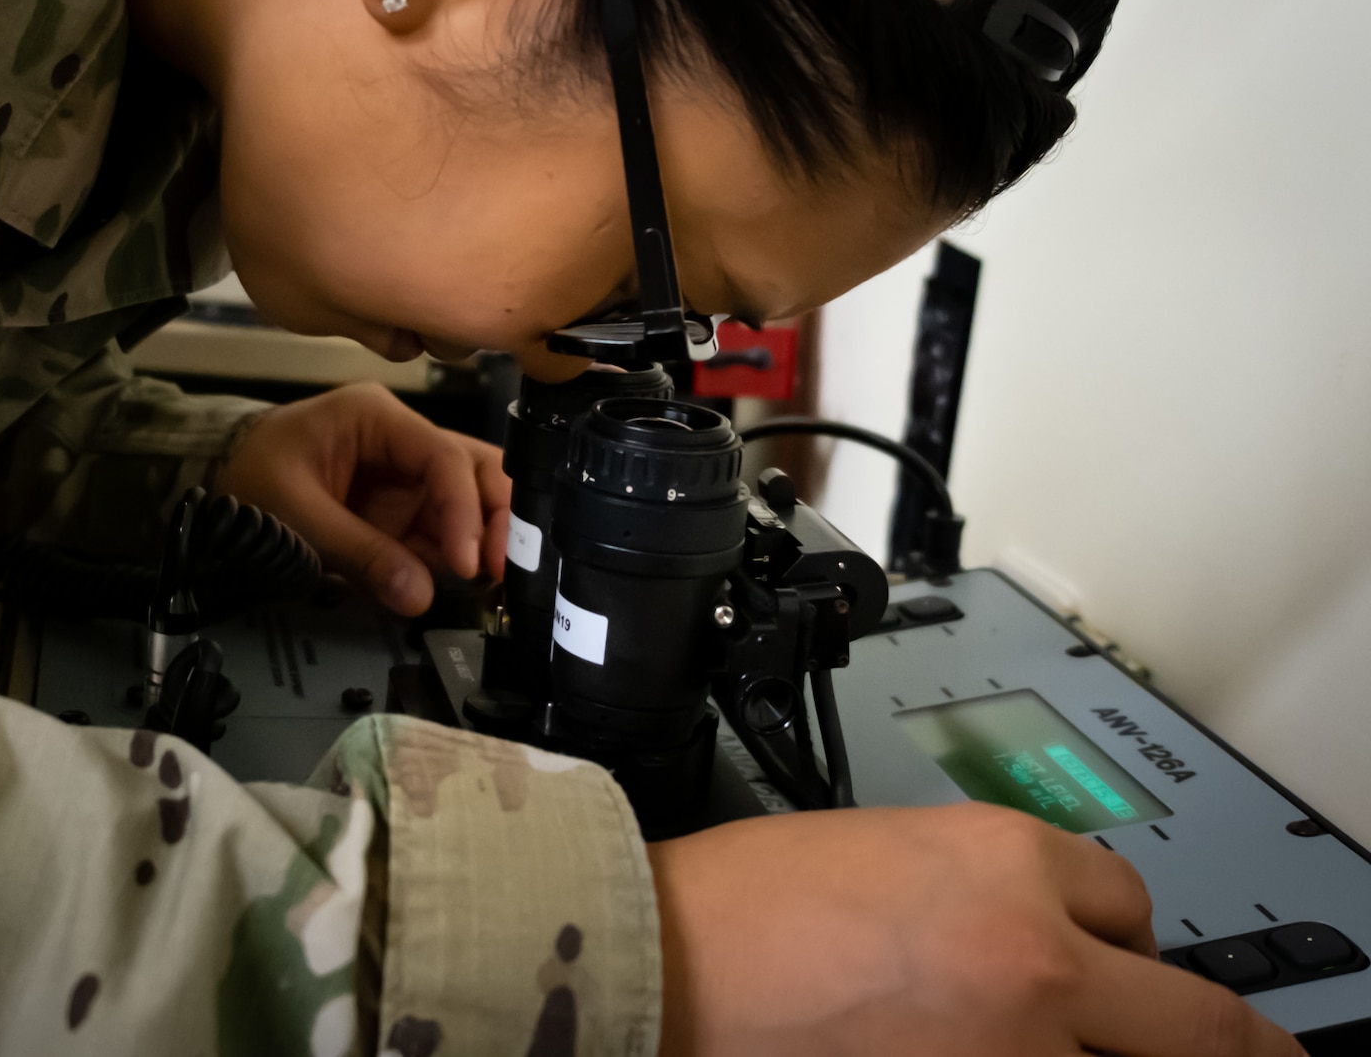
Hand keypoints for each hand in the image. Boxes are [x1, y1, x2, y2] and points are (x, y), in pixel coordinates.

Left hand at [212, 382, 509, 613]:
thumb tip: (419, 597)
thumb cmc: (250, 480)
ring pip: (471, 502)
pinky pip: (443, 534)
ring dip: (485, 541)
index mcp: (377, 418)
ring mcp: (408, 479)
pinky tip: (468, 585)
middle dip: (495, 518)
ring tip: (492, 584)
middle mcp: (404, 442)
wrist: (218, 487)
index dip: (465, 511)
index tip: (467, 563)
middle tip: (502, 570)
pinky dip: (458, 559)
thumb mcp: (296, 514)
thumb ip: (359, 553)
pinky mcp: (403, 513)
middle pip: (475, 470)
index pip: (443, 458)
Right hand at [650, 803, 1306, 1056]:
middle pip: (1199, 1023)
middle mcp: (1036, 952)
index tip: (1130, 970)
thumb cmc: (737, 901)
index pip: (1131, 904)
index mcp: (1006, 858)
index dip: (1126, 943)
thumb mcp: (887, 854)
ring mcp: (1016, 1051)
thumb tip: (1046, 946)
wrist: (662, 958)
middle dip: (1230, 1049)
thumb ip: (986, 894)